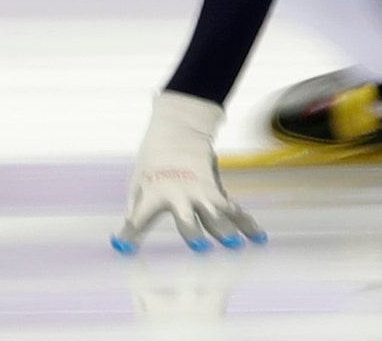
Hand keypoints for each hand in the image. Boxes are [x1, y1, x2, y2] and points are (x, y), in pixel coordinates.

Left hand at [112, 91, 265, 253]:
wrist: (178, 132)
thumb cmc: (153, 163)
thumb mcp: (137, 185)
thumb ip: (135, 214)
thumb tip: (124, 243)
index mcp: (153, 193)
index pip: (139, 218)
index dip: (130, 234)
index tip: (123, 247)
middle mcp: (178, 194)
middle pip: (187, 218)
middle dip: (194, 233)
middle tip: (201, 249)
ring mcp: (200, 191)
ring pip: (217, 214)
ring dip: (228, 231)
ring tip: (236, 246)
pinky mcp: (215, 189)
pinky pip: (232, 209)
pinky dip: (245, 222)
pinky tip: (258, 236)